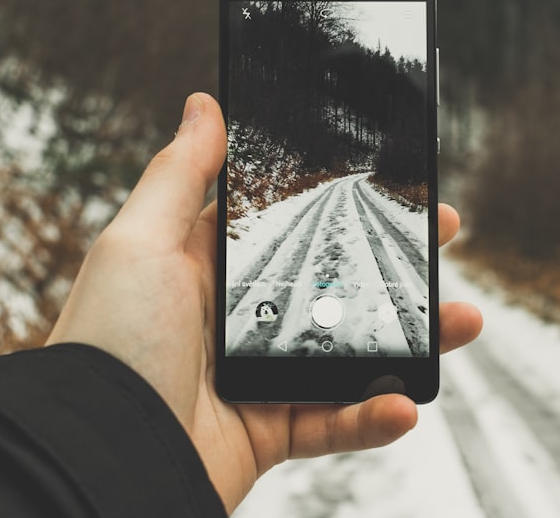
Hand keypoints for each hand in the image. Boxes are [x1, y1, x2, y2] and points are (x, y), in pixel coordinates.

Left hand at [47, 92, 482, 512]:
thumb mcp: (139, 240)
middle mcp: (236, 318)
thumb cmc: (107, 340)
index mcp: (208, 266)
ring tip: (463, 321)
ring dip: (412, 340)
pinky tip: (405, 404)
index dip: (340, 198)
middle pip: (332, 280)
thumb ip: (179, 173)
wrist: (96, 454)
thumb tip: (204, 105)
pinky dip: (374, 416)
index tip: (389, 182)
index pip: (289, 220)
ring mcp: (257, 375)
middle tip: (443, 235)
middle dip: (393, 259)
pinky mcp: (269, 432)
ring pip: (350, 351)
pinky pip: (334, 424)